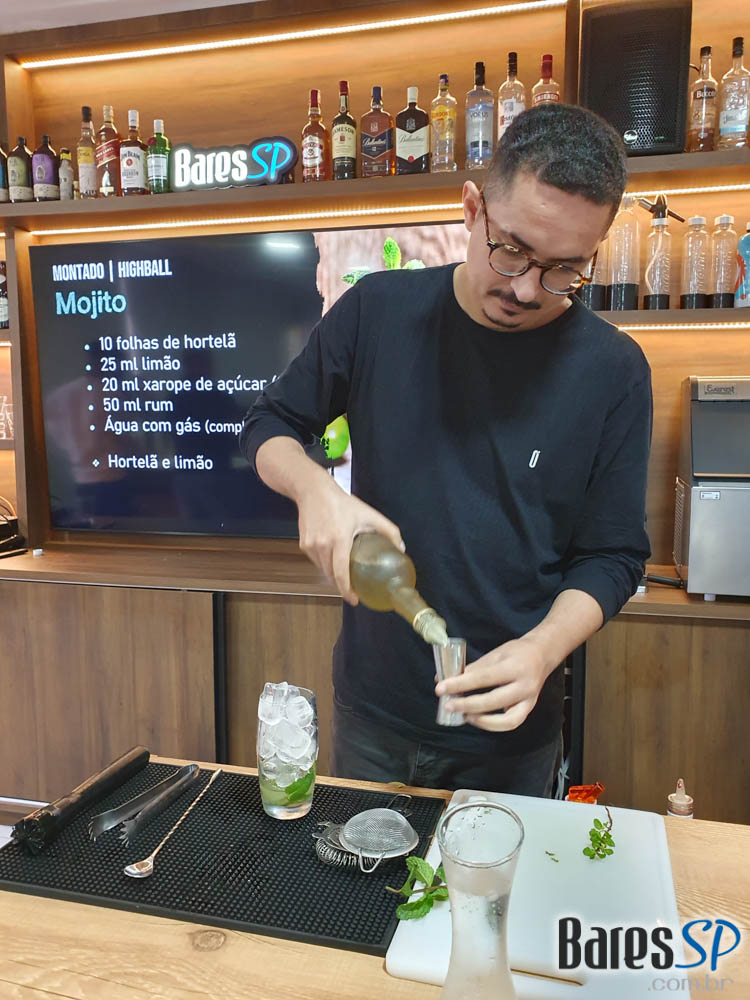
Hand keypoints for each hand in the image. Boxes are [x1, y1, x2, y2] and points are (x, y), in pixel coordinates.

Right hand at [297, 478, 403, 605]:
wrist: (312, 490)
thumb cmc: (341, 502)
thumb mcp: (368, 514)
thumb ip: (388, 530)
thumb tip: (400, 548)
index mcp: (339, 538)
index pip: (340, 572)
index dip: (347, 590)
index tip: (355, 600)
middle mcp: (322, 544)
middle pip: (332, 575)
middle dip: (343, 586)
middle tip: (354, 590)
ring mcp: (310, 545)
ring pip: (324, 570)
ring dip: (334, 575)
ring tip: (346, 576)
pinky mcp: (303, 545)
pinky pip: (317, 562)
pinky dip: (326, 564)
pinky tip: (334, 559)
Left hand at [434, 636, 551, 731]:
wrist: (542, 655)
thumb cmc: (516, 653)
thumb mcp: (494, 655)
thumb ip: (471, 669)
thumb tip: (443, 678)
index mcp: (514, 666)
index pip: (483, 678)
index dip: (460, 684)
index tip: (441, 688)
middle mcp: (524, 686)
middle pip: (493, 701)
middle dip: (467, 705)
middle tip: (448, 705)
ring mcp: (529, 700)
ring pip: (506, 720)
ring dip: (481, 721)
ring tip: (463, 715)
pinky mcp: (528, 709)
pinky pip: (511, 723)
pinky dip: (492, 725)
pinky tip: (477, 718)